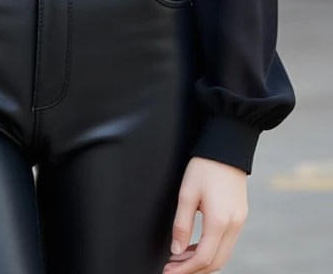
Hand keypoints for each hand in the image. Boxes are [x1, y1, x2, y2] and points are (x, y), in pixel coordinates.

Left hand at [162, 157, 247, 273]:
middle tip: (171, 268)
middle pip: (215, 262)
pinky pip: (226, 243)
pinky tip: (194, 246)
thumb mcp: (187, 193)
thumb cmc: (205, 166)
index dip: (184, 269)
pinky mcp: (240, 216)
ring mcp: (239, 221)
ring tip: (179, 258)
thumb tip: (176, 251)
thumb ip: (181, 225)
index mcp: (219, 221)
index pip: (203, 258)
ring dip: (201, 261)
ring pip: (222, 254)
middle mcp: (233, 225)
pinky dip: (210, 250)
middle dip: (192, 269)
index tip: (168, 272)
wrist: (227, 147)